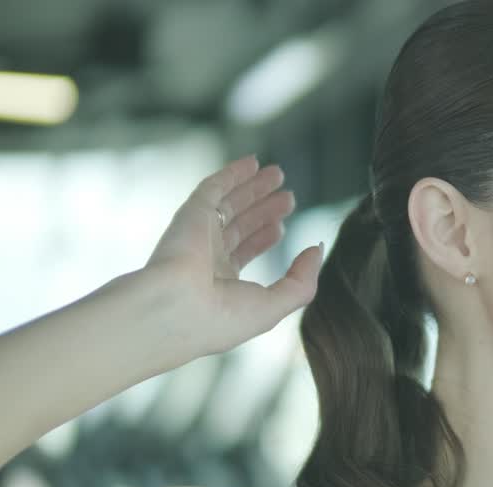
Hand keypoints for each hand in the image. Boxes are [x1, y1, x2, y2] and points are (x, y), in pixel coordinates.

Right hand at [144, 155, 322, 357]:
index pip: (244, 253)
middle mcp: (206, 259)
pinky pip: (214, 187)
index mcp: (220, 285)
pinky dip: (233, 173)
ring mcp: (197, 235)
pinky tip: (253, 162)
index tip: (281, 226)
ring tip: (278, 174)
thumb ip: (303, 280)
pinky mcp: (191, 214)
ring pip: (229, 203)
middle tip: (288, 196)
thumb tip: (317, 248)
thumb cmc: (223, 318)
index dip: (263, 238)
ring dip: (253, 188)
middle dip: (263, 209)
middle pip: (240, 225)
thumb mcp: (276, 305)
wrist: (175, 309)